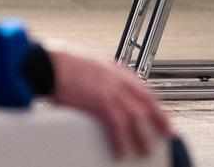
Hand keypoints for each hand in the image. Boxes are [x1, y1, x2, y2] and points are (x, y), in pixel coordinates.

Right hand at [45, 46, 172, 159]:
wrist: (47, 62)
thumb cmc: (58, 62)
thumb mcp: (84, 64)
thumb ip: (96, 76)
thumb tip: (93, 88)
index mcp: (113, 69)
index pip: (143, 87)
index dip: (154, 103)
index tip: (159, 112)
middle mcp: (117, 78)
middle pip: (148, 102)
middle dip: (160, 120)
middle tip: (166, 134)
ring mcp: (111, 89)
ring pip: (137, 118)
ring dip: (143, 137)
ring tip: (145, 151)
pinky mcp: (102, 102)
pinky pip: (118, 128)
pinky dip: (121, 142)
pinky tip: (120, 152)